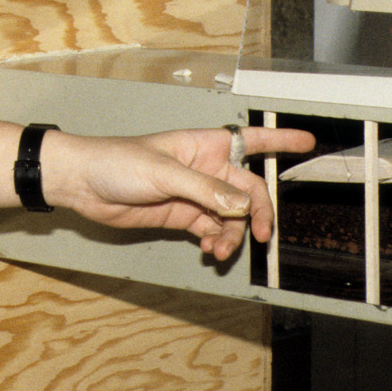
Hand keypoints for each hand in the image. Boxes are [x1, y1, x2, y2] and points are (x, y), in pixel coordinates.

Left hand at [40, 125, 314, 260]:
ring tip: (220, 250)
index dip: (280, 141)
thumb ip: (205, 190)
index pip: (251, 140)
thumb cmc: (118, 162)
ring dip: (234, 234)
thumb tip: (242, 205)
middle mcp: (205, 169)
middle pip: (248, 190)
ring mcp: (194, 194)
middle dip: (259, 212)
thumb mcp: (164, 173)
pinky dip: (217, 241)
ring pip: (232, 216)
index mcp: (204, 145)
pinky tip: (210, 251)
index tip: (308, 143)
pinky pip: (212, 230)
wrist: (84, 185)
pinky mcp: (181, 216)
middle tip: (263, 235)